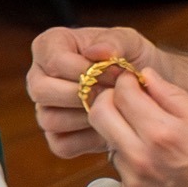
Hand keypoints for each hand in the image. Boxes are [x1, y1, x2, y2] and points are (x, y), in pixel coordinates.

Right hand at [28, 22, 169, 158]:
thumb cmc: (133, 59)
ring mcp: (45, 108)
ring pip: (49, 119)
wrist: (147, 90)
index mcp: (50, 46)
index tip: (115, 73)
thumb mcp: (130, 42)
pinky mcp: (57, 137)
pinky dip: (87, 141)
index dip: (86, 71)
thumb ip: (114, 42)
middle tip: (111, 94)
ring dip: (85, 117)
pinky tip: (108, 128)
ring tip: (112, 109)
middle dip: (81, 95)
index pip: (54, 61)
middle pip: (41, 90)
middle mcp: (40, 76)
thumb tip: (95, 52)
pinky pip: (61, 144)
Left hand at [86, 67, 187, 186]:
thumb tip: (147, 75)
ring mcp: (134, 186)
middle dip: (110, 102)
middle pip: (99, 115)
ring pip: (112, 147)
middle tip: (127, 103)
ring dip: (126, 139)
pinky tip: (161, 176)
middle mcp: (142, 159)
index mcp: (163, 133)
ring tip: (157, 148)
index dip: (125, 83)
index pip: (121, 94)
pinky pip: (122, 178)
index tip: (132, 83)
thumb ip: (174, 97)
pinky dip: (135, 171)